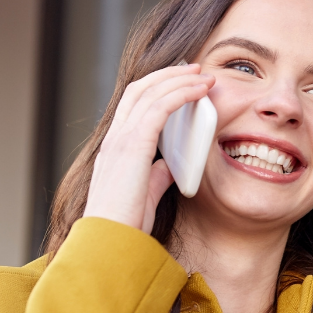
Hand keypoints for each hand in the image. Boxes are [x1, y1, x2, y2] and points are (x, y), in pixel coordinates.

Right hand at [82, 64, 214, 232]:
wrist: (110, 243)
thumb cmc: (125, 225)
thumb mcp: (144, 193)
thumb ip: (156, 175)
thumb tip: (170, 165)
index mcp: (114, 148)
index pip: (132, 104)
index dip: (156, 88)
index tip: (180, 82)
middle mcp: (114, 138)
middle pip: (139, 89)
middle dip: (168, 75)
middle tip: (194, 70)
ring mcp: (120, 139)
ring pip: (150, 92)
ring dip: (179, 79)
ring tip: (203, 76)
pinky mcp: (133, 145)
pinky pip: (159, 107)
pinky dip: (181, 93)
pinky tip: (199, 91)